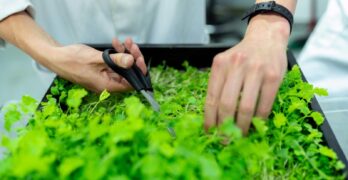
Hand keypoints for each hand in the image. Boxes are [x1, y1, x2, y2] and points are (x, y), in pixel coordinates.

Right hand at [45, 38, 145, 91]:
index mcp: (107, 86)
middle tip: (131, 45)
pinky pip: (114, 64)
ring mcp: (104, 77)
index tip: (139, 58)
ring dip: (125, 54)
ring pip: (122, 67)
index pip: (131, 83)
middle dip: (132, 58)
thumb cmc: (72, 60)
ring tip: (124, 41)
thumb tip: (132, 62)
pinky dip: (116, 54)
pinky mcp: (101, 71)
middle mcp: (107, 84)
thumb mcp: (96, 58)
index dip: (138, 71)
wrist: (55, 57)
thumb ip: (116, 60)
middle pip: (128, 74)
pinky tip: (116, 43)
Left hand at [204, 14, 289, 134]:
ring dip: (242, 126)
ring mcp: (256, 70)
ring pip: (246, 107)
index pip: (211, 98)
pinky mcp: (273, 76)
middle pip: (227, 105)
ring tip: (239, 136)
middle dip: (224, 127)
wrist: (266, 37)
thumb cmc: (243, 55)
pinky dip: (259, 119)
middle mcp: (236, 66)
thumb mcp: (226, 64)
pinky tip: (255, 125)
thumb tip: (214, 117)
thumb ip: (220, 84)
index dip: (209, 119)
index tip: (209, 132)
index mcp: (220, 64)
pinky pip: (264, 104)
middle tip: (224, 139)